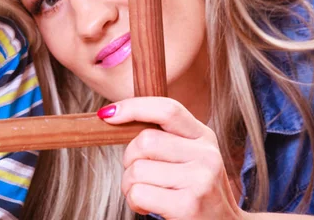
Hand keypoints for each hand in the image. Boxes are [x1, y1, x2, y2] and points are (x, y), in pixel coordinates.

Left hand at [98, 97, 244, 219]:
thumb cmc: (195, 190)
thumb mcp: (189, 156)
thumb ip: (164, 136)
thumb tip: (114, 115)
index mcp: (204, 137)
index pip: (167, 109)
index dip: (133, 107)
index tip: (107, 114)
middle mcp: (206, 155)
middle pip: (144, 141)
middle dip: (129, 159)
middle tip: (138, 175)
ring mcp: (200, 180)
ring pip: (137, 169)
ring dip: (129, 185)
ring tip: (146, 194)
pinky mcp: (188, 205)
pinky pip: (139, 193)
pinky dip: (134, 202)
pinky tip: (148, 207)